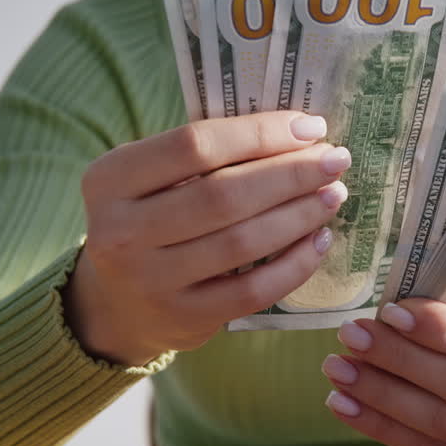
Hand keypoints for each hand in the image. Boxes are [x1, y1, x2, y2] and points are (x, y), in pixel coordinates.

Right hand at [63, 111, 350, 363]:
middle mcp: (120, 231)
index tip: (310, 127)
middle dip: (291, 174)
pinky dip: (294, 264)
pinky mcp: (183, 318)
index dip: (260, 133)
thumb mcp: (149, 180)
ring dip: (299, 215)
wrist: (115, 305)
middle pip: (224, 194)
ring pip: (242, 242)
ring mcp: (150, 280)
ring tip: (333, 195)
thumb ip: (204, 155)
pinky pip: (252, 291)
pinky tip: (319, 241)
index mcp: (110, 179)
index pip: (195, 145)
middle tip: (335, 161)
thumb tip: (297, 132)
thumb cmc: (150, 221)